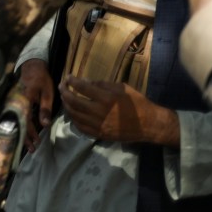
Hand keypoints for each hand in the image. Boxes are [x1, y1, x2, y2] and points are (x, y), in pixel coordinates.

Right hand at [19, 59, 53, 151]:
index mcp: (24, 101)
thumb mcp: (47, 93)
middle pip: (17, 123)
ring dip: (21, 133)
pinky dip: (19, 126)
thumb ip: (45, 109)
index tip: (37, 142)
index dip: (31, 132)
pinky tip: (25, 132)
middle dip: (24, 137)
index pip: (25, 120)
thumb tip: (45, 125)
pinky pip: (15, 116)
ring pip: (15, 121)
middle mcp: (15, 103)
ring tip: (28, 144)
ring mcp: (12, 102)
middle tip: (32, 149)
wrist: (31, 66)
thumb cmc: (41, 79)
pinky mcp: (13, 102)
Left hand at [60, 75, 178, 145]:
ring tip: (64, 98)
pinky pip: (81, 127)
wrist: (149, 125)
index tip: (68, 77)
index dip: (72, 81)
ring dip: (66, 105)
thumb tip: (84, 82)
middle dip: (64, 92)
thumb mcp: (122, 88)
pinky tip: (72, 112)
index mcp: (106, 98)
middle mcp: (100, 112)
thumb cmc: (137, 103)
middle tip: (62, 86)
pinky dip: (73, 119)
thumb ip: (101, 85)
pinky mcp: (100, 134)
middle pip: (74, 101)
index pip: (82, 87)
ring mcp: (99, 125)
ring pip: (74, 115)